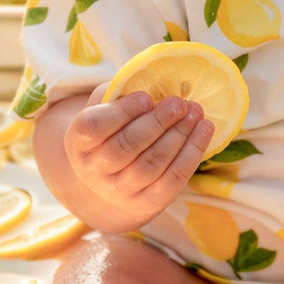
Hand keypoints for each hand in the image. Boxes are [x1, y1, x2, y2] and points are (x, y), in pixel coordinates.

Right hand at [57, 90, 213, 227]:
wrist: (112, 176)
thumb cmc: (112, 129)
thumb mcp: (107, 107)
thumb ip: (122, 93)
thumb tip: (158, 81)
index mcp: (79, 142)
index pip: (95, 127)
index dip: (122, 111)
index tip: (146, 97)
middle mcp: (94, 170)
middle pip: (126, 147)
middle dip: (157, 122)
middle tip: (179, 103)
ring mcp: (119, 191)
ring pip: (151, 164)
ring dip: (178, 136)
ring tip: (195, 113)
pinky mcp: (146, 202)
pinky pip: (172, 180)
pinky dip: (192, 154)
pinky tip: (204, 130)